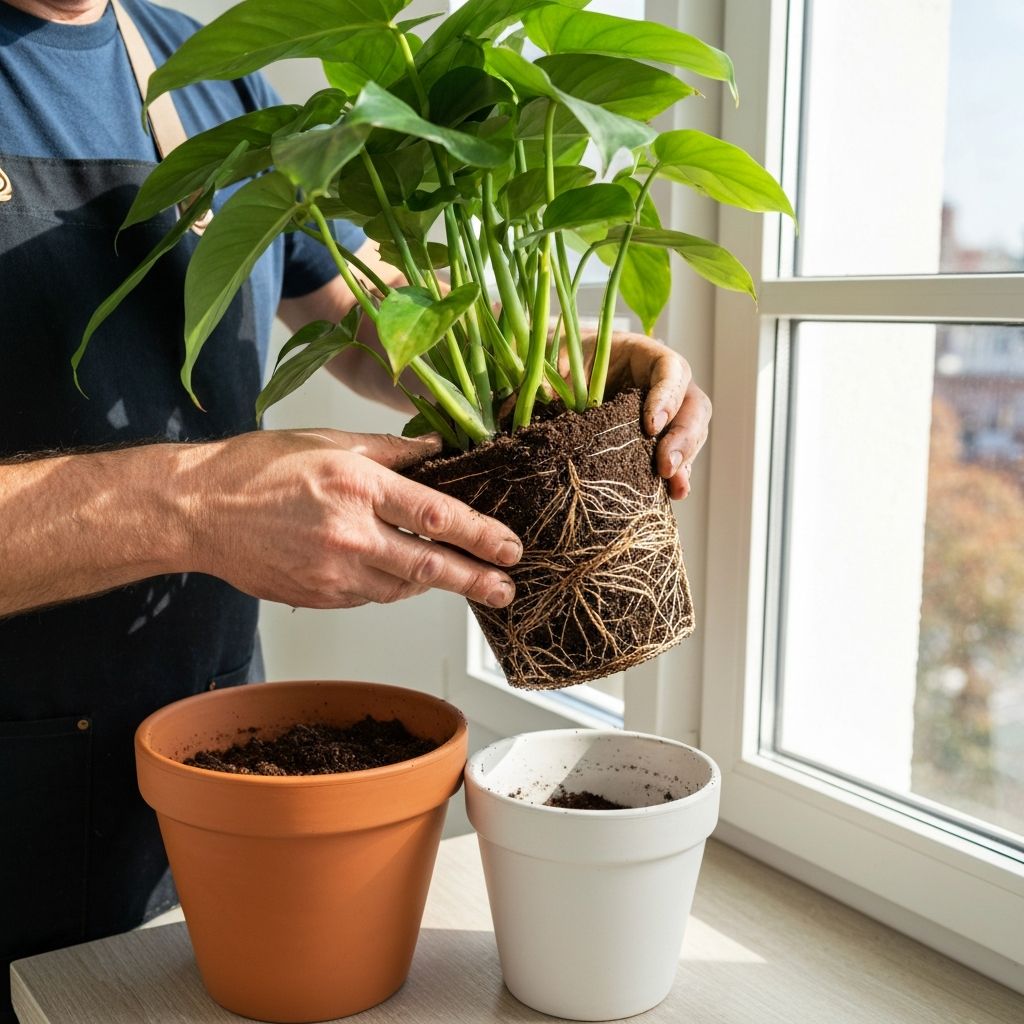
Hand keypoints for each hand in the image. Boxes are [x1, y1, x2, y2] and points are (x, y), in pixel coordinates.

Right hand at [181, 429, 521, 609]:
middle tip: (507, 589)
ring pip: (401, 587)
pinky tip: (399, 573)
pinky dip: (391, 586)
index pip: (436, 515)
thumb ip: (389, 450)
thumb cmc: (256, 469)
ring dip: (433, 583)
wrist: (196, 512)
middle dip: (476, 579)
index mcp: (357, 487)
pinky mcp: (317, 597)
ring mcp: (332, 573)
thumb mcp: (327, 441)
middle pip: (429, 566)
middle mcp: (349, 534)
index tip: (509, 546)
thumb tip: (436, 451)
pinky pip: (369, 596)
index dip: (480, 534)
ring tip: (460, 577)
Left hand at [563, 332, 711, 499]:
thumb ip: (549, 378)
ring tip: (675, 487)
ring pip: (691, 433)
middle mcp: (660, 383)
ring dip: (685, 460)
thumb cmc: (560, 360)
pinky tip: (673, 494)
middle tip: (665, 466)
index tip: (650, 425)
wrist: (559, 372)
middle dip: (683, 437)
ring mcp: (664, 411)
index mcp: (640, 354)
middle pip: (692, 405)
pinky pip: (678, 455)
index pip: (670, 369)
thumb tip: (530, 402)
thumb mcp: (553, 361)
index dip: (668, 396)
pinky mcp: (656, 438)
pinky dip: (678, 474)